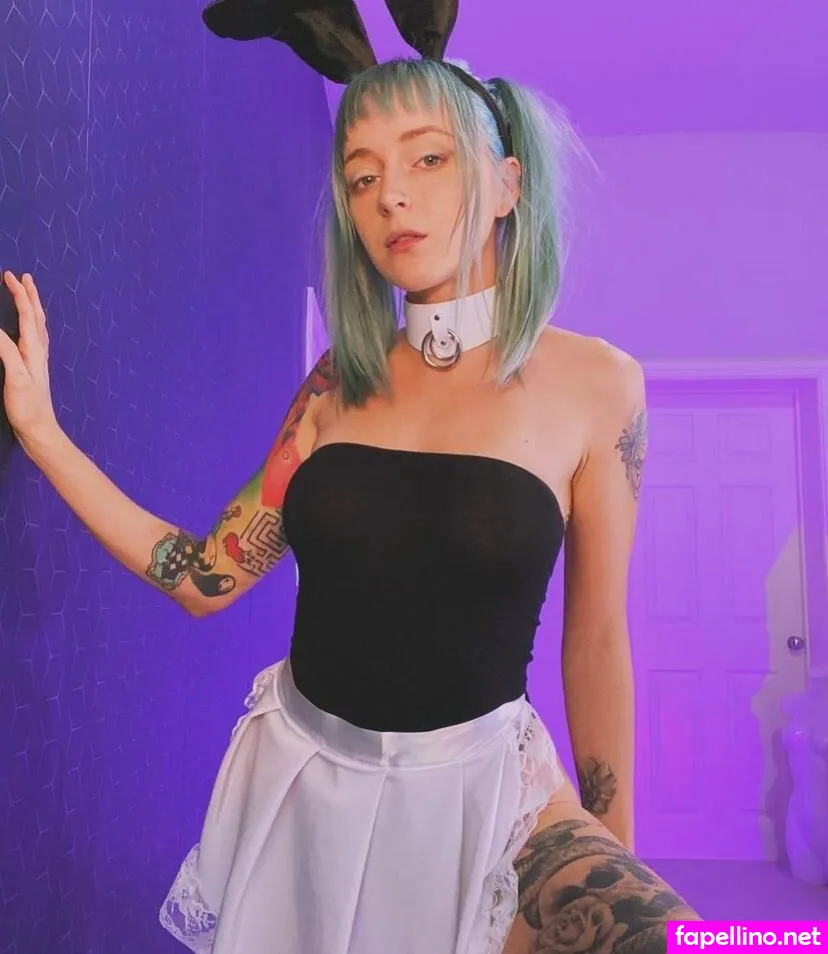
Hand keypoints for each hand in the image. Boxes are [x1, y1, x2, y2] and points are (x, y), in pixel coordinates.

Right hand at [0, 271, 59, 449]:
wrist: (39, 430)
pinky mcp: (35, 370)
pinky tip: (31, 330)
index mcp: (33, 350)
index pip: (27, 315)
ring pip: (38, 326)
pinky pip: (36, 339)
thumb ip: (5, 350)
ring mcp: (38, 360)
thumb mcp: (15, 377)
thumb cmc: (27, 407)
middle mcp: (38, 352)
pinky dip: (32, 325)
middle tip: (24, 276)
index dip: (19, 294)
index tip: (9, 276)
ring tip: (29, 294)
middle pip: (37, 317)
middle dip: (30, 295)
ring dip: (33, 307)